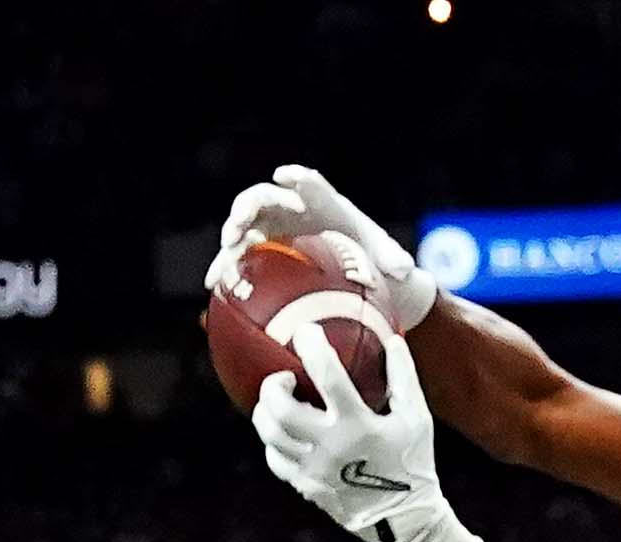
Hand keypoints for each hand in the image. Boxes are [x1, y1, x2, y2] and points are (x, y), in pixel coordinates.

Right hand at [216, 162, 436, 325]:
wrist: (354, 268)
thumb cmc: (371, 256)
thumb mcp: (387, 258)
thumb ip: (395, 259)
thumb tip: (406, 270)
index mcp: (324, 202)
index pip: (311, 184)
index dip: (299, 178)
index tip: (287, 176)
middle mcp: (292, 208)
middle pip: (265, 198)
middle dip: (249, 207)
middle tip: (240, 225)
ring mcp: (272, 227)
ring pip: (244, 223)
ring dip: (232, 235)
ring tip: (226, 251)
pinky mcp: (261, 249)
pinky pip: (239, 255)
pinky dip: (226, 265)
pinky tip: (214, 284)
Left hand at [251, 332, 490, 541]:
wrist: (405, 521)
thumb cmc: (413, 463)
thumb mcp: (417, 418)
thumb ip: (403, 377)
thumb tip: (393, 339)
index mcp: (359, 426)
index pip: (329, 378)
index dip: (313, 349)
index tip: (305, 331)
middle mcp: (331, 448)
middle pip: (282, 411)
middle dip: (273, 387)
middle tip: (283, 377)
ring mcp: (314, 470)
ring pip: (271, 436)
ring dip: (266, 411)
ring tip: (278, 399)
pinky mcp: (306, 487)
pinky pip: (276, 459)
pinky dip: (274, 441)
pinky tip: (284, 431)